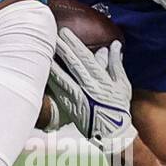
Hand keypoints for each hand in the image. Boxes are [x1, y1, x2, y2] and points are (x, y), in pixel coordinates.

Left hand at [45, 29, 135, 152]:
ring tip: (43, 50)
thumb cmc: (118, 107)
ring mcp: (78, 97)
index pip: (86, 58)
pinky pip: (58, 91)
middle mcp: (89, 87)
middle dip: (62, 48)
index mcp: (102, 80)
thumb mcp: (122, 84)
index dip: (74, 45)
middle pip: (73, 64)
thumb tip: (114, 45)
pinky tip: (43, 71)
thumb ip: (116, 64)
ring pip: (63, 76)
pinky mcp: (70, 106)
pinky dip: (51, 80)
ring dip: (53, 62)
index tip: (65, 33)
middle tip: (51, 35)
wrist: (112, 133)